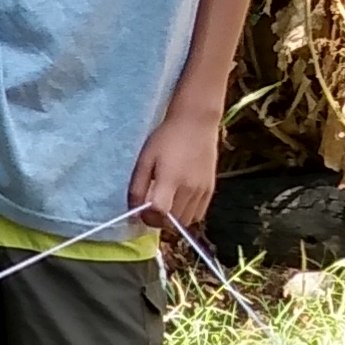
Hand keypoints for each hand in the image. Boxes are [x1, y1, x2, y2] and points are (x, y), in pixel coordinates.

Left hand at [129, 105, 219, 236]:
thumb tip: (134, 213)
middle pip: (172, 222)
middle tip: (151, 208)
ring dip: (172, 220)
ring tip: (165, 205)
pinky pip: (198, 215)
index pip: (160, 212)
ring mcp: (202, 190)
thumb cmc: (166, 138)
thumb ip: (137, 188)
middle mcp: (189, 188)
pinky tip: (178, 202)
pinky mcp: (210, 190)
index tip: (141, 210)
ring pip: (186, 221)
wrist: (196, 123)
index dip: (147, 217)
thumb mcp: (145, 160)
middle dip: (158, 220)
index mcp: (171, 179)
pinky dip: (186, 215)